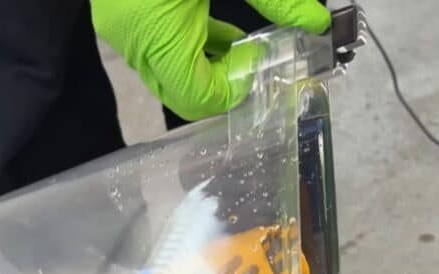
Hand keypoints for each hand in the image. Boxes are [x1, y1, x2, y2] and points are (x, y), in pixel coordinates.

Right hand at [93, 0, 329, 120]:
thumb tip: (316, 20)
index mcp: (153, 30)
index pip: (196, 95)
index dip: (234, 88)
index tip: (261, 62)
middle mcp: (131, 37)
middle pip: (181, 94)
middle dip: (224, 85)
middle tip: (257, 63)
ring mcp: (122, 27)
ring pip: (170, 75)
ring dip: (211, 69)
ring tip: (246, 47)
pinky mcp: (122, 13)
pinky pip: (160, 49)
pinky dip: (193, 49)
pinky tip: (224, 32)